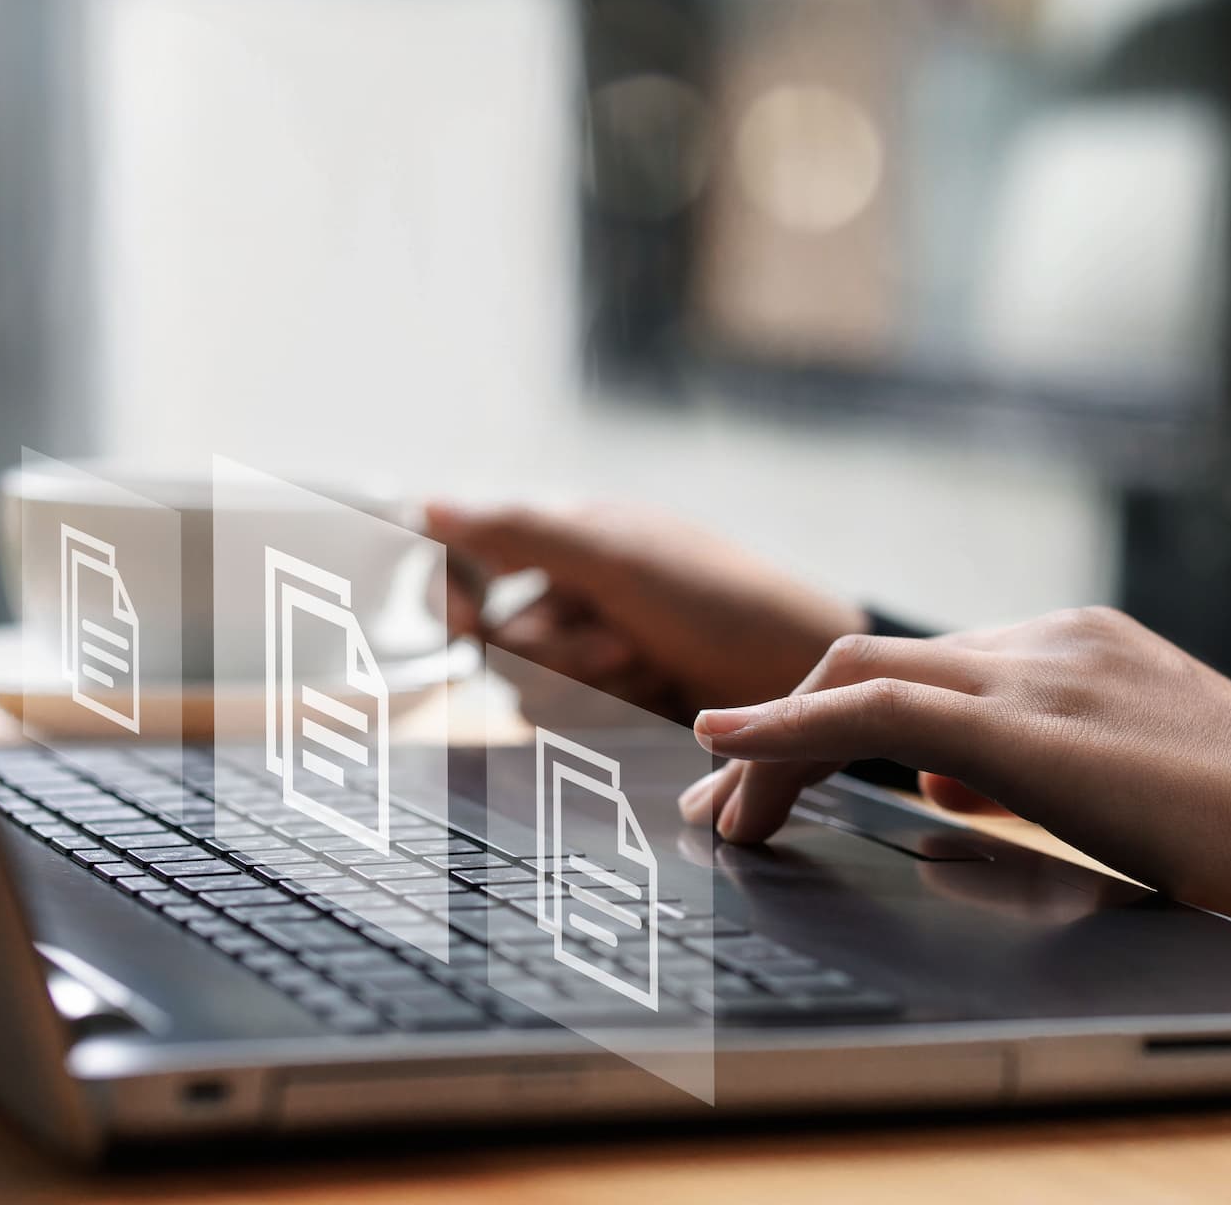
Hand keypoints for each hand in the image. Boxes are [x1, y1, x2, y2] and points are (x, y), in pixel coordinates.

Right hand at [425, 501, 866, 722]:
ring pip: (534, 692)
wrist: (803, 674)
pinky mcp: (621, 706)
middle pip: (501, 643)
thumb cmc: (721, 600)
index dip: (450, 591)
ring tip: (652, 668)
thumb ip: (518, 532)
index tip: (466, 622)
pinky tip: (662, 695)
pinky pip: (575, 725)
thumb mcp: (616, 558)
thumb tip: (427, 505)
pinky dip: (616, 713)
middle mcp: (576, 594)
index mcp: (570, 541)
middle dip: (561, 652)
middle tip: (623, 643)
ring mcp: (599, 652)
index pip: (469, 558)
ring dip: (594, 686)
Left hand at [680, 607, 1230, 947]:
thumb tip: (939, 780)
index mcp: (1068, 651)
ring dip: (768, 747)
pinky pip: (877, 709)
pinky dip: (789, 726)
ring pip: (857, 677)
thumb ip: (1023, 767)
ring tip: (723, 821)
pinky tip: (730, 752)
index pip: (915, 671)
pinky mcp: (1036, 719)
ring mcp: (1042, 669)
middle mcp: (1046, 642)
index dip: (823, 721)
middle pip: (867, 661)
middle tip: (720, 807)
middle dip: (774, 731)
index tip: (769, 775)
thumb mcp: (1119, 785)